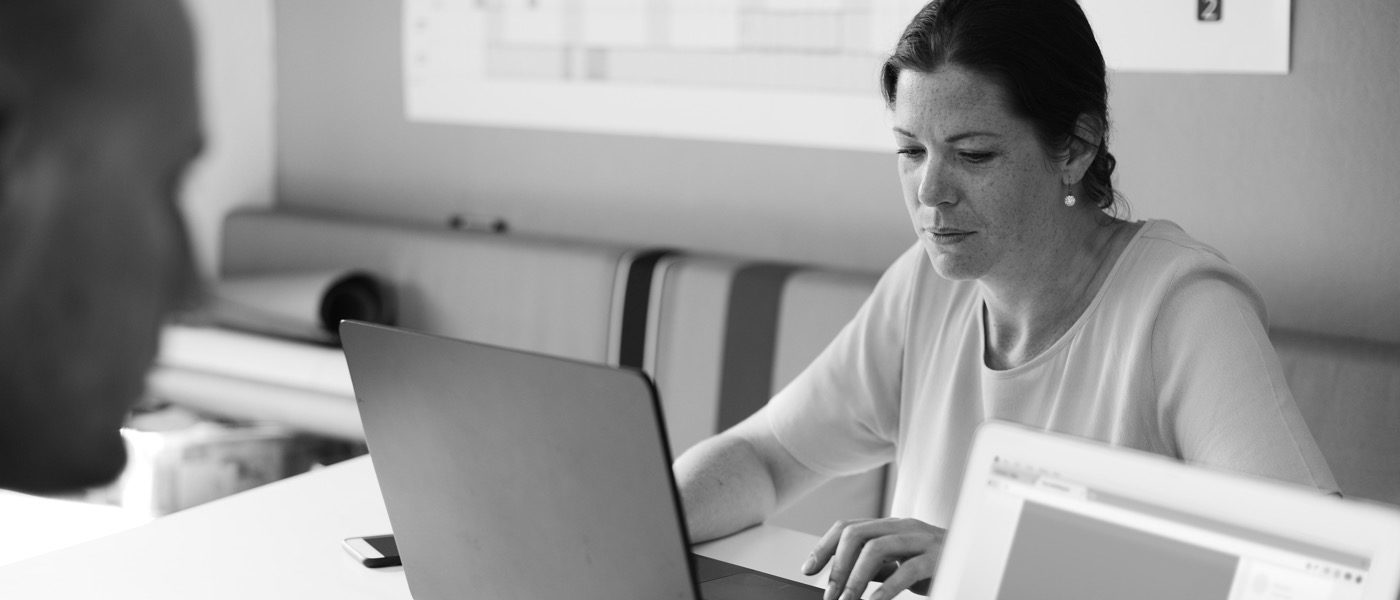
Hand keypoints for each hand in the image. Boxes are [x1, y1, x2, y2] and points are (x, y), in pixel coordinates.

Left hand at [801, 517, 945, 599]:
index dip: (823, 547)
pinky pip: (906, 571)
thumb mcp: (900, 565)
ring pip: (876, 547)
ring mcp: (922, 540)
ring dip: (854, 578)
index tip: (808, 569)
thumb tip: (841, 579)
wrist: (980, 563)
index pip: (847, 527)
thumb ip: (875, 567)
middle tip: (829, 594)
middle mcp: (904, 526)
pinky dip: (885, 589)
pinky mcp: (938, 559)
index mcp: (891, 526)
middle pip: (856, 533)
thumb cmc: (937, 567)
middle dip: (837, 565)